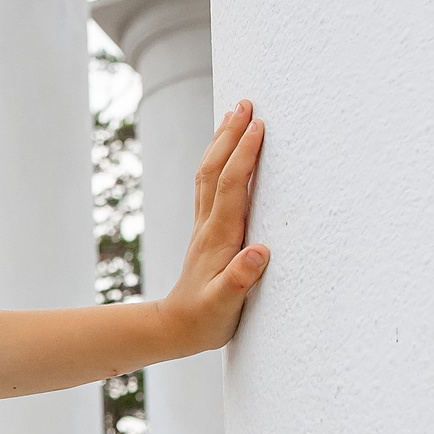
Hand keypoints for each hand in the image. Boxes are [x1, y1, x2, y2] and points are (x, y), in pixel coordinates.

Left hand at [163, 101, 269, 354]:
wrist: (174, 330)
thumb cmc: (204, 321)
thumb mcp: (223, 307)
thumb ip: (239, 281)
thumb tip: (259, 252)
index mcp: (219, 238)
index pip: (232, 186)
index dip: (244, 155)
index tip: (259, 125)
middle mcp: (209, 226)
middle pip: (215, 170)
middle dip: (230, 135)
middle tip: (246, 103)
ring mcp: (205, 227)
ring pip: (209, 174)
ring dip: (221, 142)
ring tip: (235, 114)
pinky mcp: (206, 232)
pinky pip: (210, 187)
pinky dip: (219, 162)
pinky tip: (225, 152)